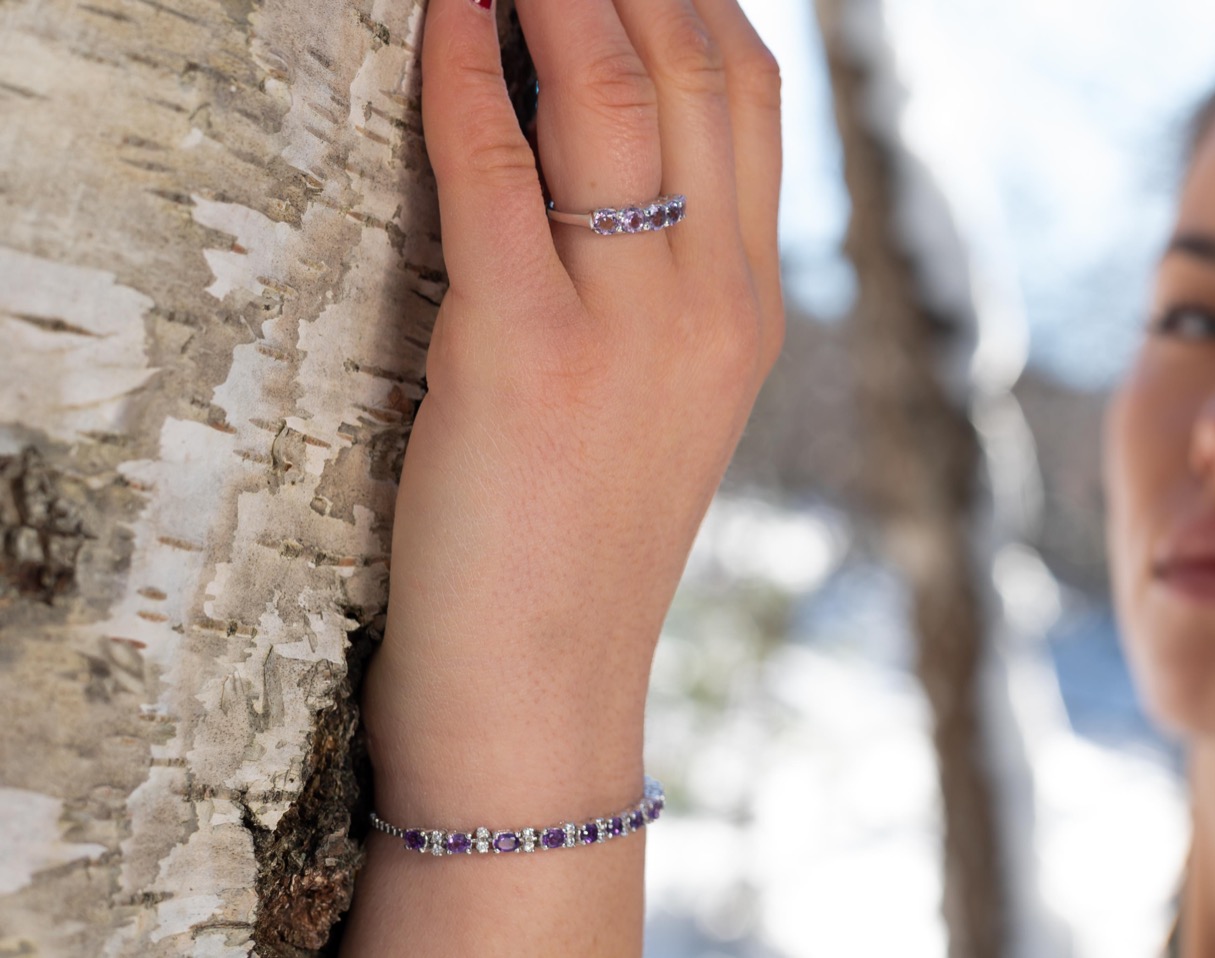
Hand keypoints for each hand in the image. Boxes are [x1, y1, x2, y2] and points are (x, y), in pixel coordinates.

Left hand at [343, 0, 780, 949]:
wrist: (547, 695)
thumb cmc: (581, 546)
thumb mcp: (663, 399)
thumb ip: (661, 277)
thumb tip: (601, 153)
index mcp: (753, 306)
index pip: (751, 97)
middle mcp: (717, 299)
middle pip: (696, 64)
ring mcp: (634, 325)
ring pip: (612, 88)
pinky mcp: (528, 353)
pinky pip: (496, 166)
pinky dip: (465, 69)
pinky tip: (443, 16)